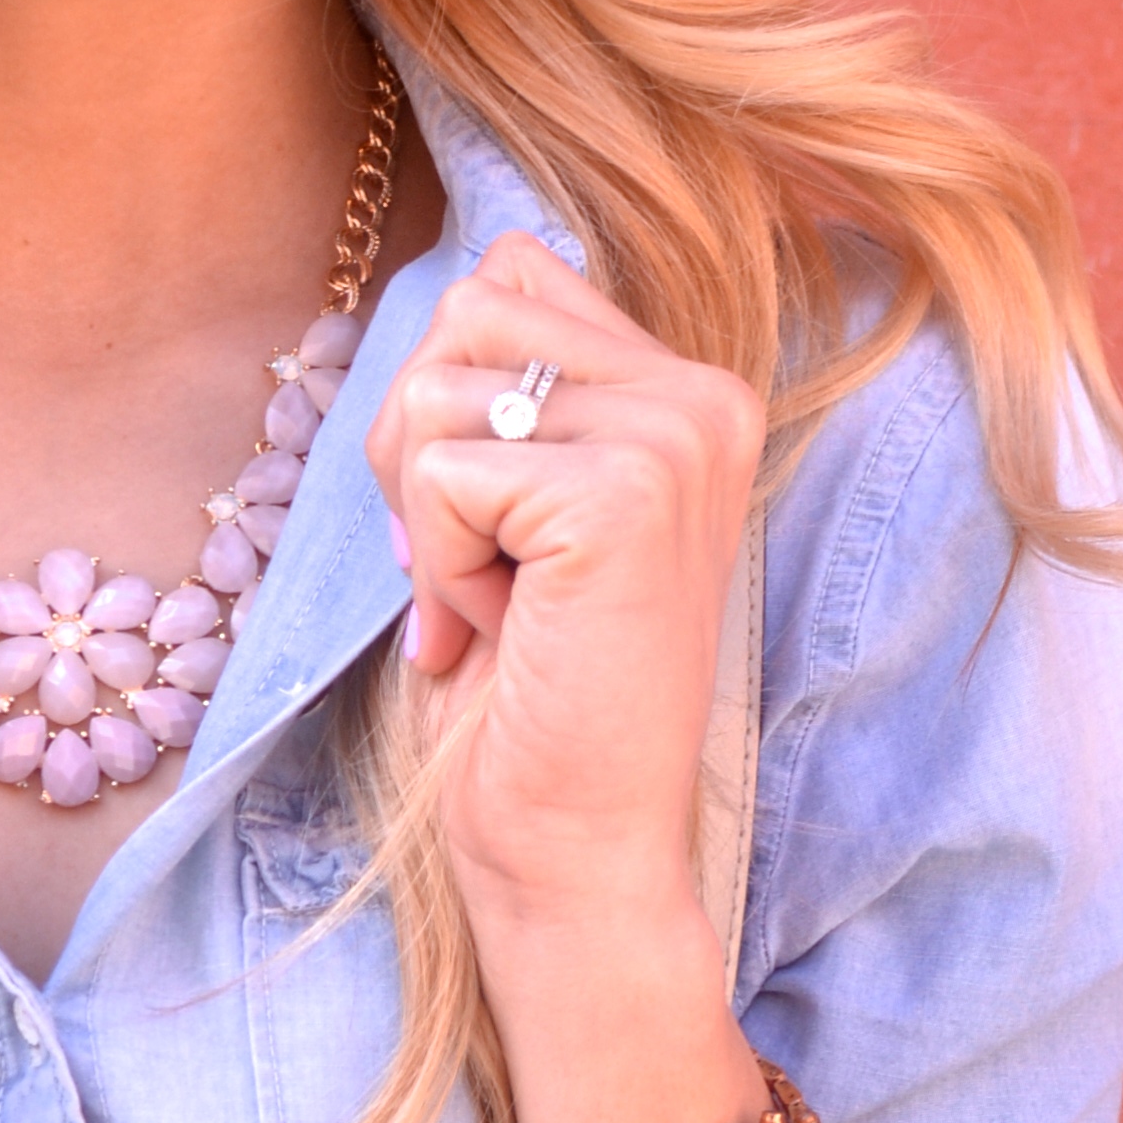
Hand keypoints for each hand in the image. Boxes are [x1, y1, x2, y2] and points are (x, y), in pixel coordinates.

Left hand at [362, 233, 762, 938]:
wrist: (575, 846)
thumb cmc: (526, 695)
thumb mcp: (514, 514)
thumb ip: (502, 398)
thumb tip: (419, 319)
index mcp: (686, 389)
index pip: (504, 277)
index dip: (447, 402)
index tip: (484, 525)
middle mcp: (703, 395)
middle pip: (465, 306)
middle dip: (419, 445)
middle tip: (478, 570)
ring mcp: (676, 438)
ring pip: (436, 385)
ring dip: (427, 517)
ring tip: (495, 607)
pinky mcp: (626, 497)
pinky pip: (441, 472)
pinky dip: (435, 568)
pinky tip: (495, 635)